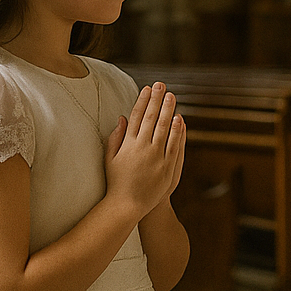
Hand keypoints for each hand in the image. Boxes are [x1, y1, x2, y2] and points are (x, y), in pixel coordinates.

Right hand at [104, 83, 186, 218]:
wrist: (127, 206)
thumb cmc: (116, 182)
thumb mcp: (110, 158)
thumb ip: (115, 137)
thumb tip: (122, 117)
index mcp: (128, 144)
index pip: (137, 116)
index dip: (143, 101)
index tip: (147, 88)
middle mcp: (142, 148)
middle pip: (152, 119)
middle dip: (157, 100)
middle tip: (162, 85)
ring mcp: (156, 158)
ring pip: (165, 129)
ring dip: (169, 111)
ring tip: (172, 96)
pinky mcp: (167, 167)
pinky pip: (175, 145)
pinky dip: (178, 132)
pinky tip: (180, 119)